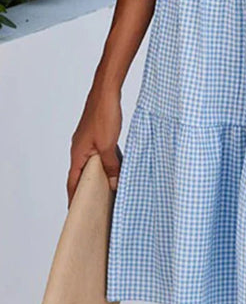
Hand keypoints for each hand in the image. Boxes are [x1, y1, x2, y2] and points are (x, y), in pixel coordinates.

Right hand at [67, 83, 122, 207]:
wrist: (106, 91)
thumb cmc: (104, 114)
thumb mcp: (109, 145)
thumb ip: (110, 165)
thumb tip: (113, 183)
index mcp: (77, 153)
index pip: (72, 182)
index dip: (74, 198)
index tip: (76, 212)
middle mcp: (79, 148)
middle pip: (80, 174)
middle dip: (87, 189)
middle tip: (95, 206)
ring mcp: (87, 141)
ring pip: (90, 164)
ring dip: (97, 175)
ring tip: (106, 190)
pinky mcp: (95, 135)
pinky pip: (97, 154)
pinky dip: (104, 163)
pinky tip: (115, 167)